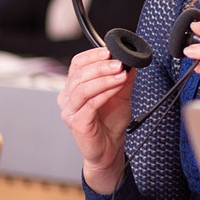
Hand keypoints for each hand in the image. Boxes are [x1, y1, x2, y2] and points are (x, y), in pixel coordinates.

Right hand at [57, 47, 134, 193]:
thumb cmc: (111, 122)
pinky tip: (117, 87)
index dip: (93, 55)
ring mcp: (70, 111)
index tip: (110, 51)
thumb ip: (124, 78)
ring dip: (104, 78)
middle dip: (101, 66)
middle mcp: (68, 98)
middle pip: (79, 74)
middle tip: (119, 63)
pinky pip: (90, 104)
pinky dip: (105, 93)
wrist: (110, 148)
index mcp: (74, 87)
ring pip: (82, 88)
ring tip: (121, 74)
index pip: (77, 64)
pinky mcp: (77, 123)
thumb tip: (131, 60)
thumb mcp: (121, 95)